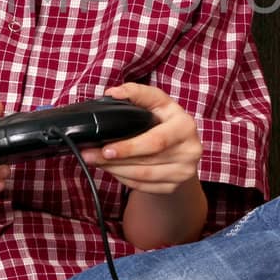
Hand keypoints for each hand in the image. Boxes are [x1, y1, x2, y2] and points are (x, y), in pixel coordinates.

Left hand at [78, 82, 200, 193]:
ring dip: (114, 170)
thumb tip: (113, 93)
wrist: (182, 146)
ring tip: (96, 161)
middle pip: (145, 161)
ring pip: (142, 176)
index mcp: (185, 126)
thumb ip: (136, 93)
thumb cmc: (165, 120)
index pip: (155, 141)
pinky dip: (123, 178)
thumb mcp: (157, 102)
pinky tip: (112, 169)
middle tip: (89, 155)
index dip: (129, 147)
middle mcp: (189, 151)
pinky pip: (142, 186)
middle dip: (113, 160)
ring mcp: (183, 172)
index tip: (106, 149)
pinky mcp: (174, 186)